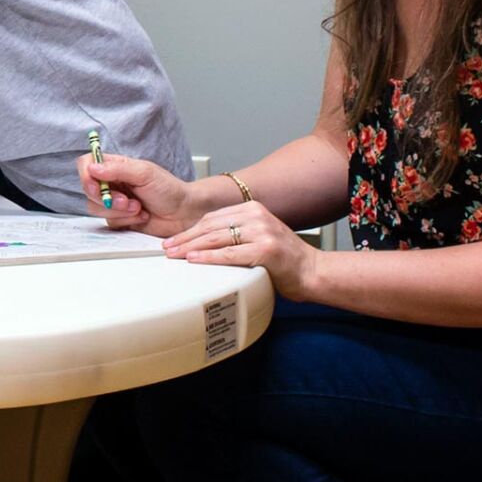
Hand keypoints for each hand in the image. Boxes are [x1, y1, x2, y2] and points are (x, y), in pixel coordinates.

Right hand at [79, 152, 202, 235]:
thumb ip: (117, 169)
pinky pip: (109, 222)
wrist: (185, 213)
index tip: (97, 186)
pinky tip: (141, 216)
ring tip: (139, 208)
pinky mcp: (119, 219)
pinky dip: (126, 220)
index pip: (87, 164)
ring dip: (119, 211)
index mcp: (116, 167)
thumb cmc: (170, 189)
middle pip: (88, 189)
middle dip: (107, 199)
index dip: (86, 175)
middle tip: (128, 201)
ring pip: (96, 208)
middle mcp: (112, 183)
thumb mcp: (145, 173)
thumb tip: (92, 168)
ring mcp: (114, 202)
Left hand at [165, 201, 321, 295]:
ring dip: (191, 248)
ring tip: (174, 255)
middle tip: (167, 248)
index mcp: (253, 209)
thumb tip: (202, 241)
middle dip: (185, 239)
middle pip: (211, 226)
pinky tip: (194, 260)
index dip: (189, 229)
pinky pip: (229, 254)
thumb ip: (236, 233)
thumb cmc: (284, 260)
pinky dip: (208, 258)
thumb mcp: (258, 236)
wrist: (313, 272)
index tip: (173, 239)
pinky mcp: (266, 250)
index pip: (212, 217)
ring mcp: (262, 232)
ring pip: (216, 238)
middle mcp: (257, 216)